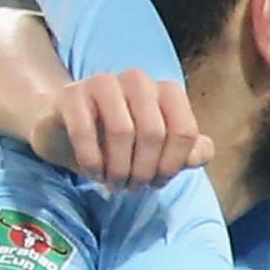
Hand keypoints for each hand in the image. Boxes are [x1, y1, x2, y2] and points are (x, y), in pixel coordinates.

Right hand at [30, 71, 212, 186]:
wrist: (66, 130)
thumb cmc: (119, 143)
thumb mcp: (158, 151)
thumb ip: (189, 151)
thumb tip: (203, 152)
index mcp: (166, 91)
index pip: (185, 132)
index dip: (173, 165)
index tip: (157, 182)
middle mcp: (138, 80)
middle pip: (154, 133)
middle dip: (144, 171)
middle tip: (133, 189)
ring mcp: (103, 82)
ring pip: (122, 131)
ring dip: (119, 169)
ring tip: (114, 184)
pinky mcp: (71, 94)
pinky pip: (85, 131)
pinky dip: (91, 161)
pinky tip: (93, 174)